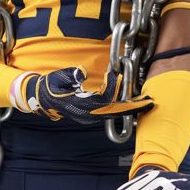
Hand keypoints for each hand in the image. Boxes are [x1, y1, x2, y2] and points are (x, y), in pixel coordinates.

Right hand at [21, 67, 153, 124]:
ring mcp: (88, 116)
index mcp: (80, 106)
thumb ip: (69, 75)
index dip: (113, 87)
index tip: (119, 74)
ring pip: (113, 113)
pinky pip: (109, 111)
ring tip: (144, 102)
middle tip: (149, 102)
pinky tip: (128, 101)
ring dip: (128, 108)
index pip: (104, 99)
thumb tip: (80, 73)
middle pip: (114, 112)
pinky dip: (120, 106)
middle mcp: (86, 114)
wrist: (40, 98)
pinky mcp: (90, 114)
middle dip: (132, 107)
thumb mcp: (57, 78)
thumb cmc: (49, 87)